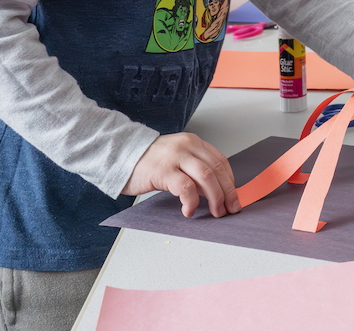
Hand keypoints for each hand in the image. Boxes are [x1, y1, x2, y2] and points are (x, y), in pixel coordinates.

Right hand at [122, 132, 239, 217]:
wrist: (119, 154)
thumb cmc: (148, 161)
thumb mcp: (177, 159)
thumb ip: (194, 170)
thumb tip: (215, 191)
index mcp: (193, 142)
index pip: (220, 161)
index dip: (230, 180)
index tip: (234, 196)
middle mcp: (187, 146)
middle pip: (217, 170)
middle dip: (228, 191)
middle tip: (231, 208)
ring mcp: (175, 157)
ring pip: (206, 177)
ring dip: (215, 197)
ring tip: (216, 211)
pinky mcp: (163, 171)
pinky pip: (185, 187)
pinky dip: (192, 201)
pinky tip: (189, 210)